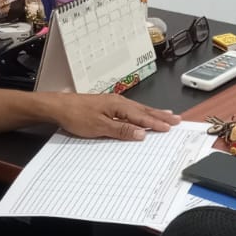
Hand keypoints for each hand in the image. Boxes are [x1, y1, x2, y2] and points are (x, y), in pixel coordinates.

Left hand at [51, 94, 179, 140]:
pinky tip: (142, 114)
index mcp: (119, 106)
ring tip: (166, 114)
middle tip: (176, 119)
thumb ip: (121, 130)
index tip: (170, 127)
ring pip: (138, 109)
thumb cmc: (76, 115)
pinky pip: (130, 110)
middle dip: (160, 115)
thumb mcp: (99, 127)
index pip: (142, 117)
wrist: (58, 106)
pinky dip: (141, 112)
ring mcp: (113, 103)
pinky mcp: (108, 106)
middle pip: (144, 110)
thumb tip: (141, 133)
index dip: (156, 123)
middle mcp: (119, 102)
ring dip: (153, 113)